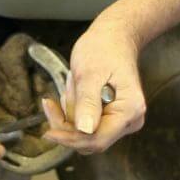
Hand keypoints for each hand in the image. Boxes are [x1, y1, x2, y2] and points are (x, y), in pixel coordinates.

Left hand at [42, 16, 145, 154]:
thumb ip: (88, 102)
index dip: (70, 139)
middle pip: (90, 141)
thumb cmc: (104, 49)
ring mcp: (122, 122)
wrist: (113, 39)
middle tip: (51, 103)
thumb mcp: (90, 73)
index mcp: (130, 109)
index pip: (97, 139)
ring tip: (72, 86)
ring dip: (69, 116)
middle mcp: (130, 120)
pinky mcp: (112, 120)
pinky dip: (73, 113)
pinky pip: (86, 128)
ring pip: (85, 136)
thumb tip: (85, 130)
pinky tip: (73, 92)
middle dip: (67, 124)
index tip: (48, 132)